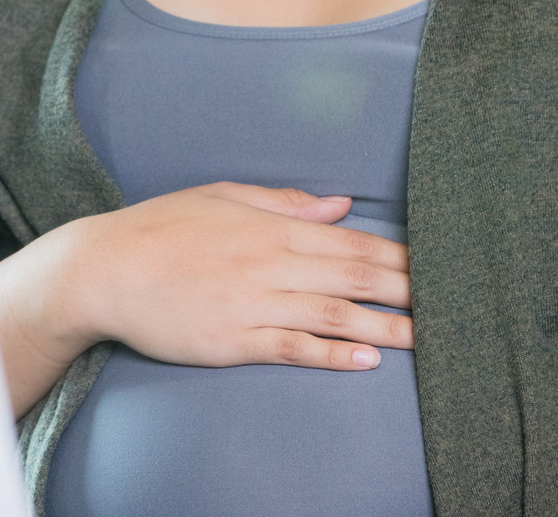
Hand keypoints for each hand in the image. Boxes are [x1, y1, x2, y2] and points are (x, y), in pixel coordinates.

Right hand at [0, 183, 410, 416]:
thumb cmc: (160, 228)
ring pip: (331, 312)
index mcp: (269, 226)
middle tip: (453, 302)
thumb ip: (283, 202)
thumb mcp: (220, 197)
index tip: (436, 265)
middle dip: (405, 288)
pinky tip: (365, 360)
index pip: (348, 241)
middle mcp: (267, 262)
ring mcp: (251, 302)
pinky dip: (331, 353)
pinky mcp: (233, 339)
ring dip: (383, 325)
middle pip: (351, 275)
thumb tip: (339, 206)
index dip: (397, 255)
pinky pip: (291, 346)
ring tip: (427, 337)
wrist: (103, 268)